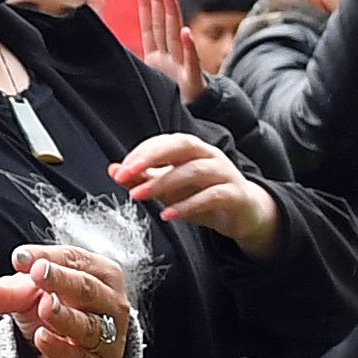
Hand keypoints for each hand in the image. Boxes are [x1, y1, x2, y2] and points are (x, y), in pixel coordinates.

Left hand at [0, 240, 134, 357]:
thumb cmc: (55, 316)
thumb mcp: (24, 298)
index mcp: (96, 274)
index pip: (74, 259)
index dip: (48, 256)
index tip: (20, 258)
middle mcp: (108, 304)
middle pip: (87, 288)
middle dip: (62, 280)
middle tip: (38, 273)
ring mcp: (107, 339)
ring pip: (89, 325)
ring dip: (65, 315)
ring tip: (43, 306)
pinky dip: (62, 350)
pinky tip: (43, 339)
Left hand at [110, 131, 280, 255]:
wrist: (244, 214)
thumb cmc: (204, 196)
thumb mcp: (169, 189)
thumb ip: (143, 178)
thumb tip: (113, 169)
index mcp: (192, 150)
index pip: (165, 142)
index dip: (142, 153)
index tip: (120, 170)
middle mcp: (209, 155)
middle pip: (182, 145)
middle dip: (151, 157)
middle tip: (127, 173)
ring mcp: (224, 173)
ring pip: (195, 170)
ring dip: (164, 182)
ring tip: (140, 195)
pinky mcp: (235, 195)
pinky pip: (212, 195)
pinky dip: (188, 205)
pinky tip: (169, 215)